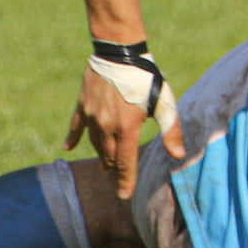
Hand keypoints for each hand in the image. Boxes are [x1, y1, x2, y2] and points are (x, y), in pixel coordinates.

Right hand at [65, 65, 185, 199]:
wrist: (119, 52)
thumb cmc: (146, 77)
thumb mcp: (164, 103)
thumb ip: (171, 130)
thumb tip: (179, 155)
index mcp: (126, 128)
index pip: (125, 163)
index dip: (125, 180)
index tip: (124, 196)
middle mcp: (106, 126)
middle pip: (109, 156)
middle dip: (114, 169)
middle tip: (117, 179)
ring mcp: (91, 116)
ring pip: (95, 143)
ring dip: (101, 155)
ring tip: (105, 164)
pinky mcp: (82, 105)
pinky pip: (76, 126)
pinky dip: (73, 137)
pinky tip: (68, 148)